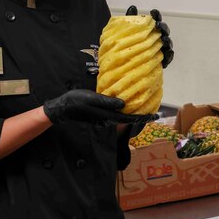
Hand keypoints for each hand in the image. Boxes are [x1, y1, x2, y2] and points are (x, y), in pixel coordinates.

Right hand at [43, 89, 157, 125]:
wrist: (63, 108)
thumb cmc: (77, 101)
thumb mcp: (92, 99)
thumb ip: (107, 102)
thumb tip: (124, 104)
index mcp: (107, 115)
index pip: (129, 118)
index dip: (143, 117)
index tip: (155, 116)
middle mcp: (108, 119)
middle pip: (128, 118)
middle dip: (140, 115)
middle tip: (154, 111)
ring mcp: (104, 118)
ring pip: (122, 116)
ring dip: (133, 113)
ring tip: (143, 106)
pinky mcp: (100, 115)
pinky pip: (116, 113)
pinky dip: (124, 110)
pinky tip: (126, 104)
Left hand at [126, 5, 173, 67]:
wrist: (123, 60)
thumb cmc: (126, 43)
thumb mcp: (126, 30)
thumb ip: (130, 19)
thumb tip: (133, 7)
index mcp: (150, 29)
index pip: (156, 19)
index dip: (156, 15)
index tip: (153, 12)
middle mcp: (157, 37)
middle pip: (164, 30)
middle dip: (163, 28)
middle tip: (159, 26)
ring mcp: (160, 48)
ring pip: (168, 43)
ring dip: (167, 41)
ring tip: (164, 40)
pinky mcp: (161, 60)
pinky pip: (167, 57)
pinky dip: (168, 55)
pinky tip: (167, 52)